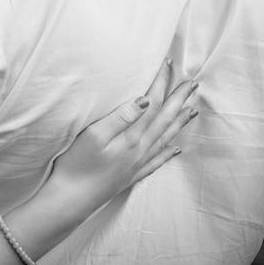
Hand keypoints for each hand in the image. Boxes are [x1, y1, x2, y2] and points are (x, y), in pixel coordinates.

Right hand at [45, 59, 197, 210]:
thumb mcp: (94, 135)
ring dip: (179, 122)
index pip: (152, 104)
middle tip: (192, 84)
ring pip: (165, 138)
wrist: (71, 200)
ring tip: (192, 110)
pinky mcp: (131, 174)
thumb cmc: (77, 165)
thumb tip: (144, 100)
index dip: (160, 83)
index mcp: (132, 137)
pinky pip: (158, 160)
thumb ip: (120, 116)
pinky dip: (169, 152)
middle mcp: (141, 150)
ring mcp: (138, 164)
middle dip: (179, 99)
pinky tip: (176, 148)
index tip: (167, 64)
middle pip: (164, 119)